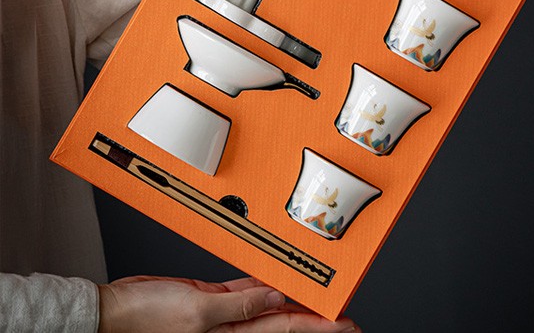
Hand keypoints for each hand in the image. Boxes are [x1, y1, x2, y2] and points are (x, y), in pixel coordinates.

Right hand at [98, 275, 359, 332]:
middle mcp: (234, 326)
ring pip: (269, 305)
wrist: (115, 312)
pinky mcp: (212, 297)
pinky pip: (247, 291)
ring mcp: (224, 313)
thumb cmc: (145, 320)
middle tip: (343, 315)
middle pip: (285, 319)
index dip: (319, 327)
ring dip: (294, 301)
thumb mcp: (196, 311)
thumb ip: (238, 305)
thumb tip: (276, 296)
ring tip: (320, 296)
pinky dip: (265, 285)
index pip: (287, 328)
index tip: (344, 324)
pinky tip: (280, 279)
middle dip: (315, 318)